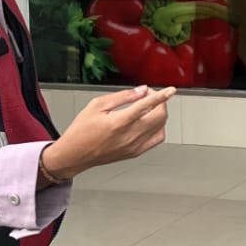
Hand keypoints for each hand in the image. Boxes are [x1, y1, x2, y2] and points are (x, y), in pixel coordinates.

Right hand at [45, 86, 174, 180]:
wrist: (75, 154)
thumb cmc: (81, 131)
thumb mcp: (97, 105)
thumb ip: (122, 96)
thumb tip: (141, 91)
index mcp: (120, 122)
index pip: (147, 106)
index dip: (162, 96)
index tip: (171, 90)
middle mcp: (130, 136)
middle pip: (159, 116)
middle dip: (159, 102)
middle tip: (149, 95)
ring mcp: (134, 146)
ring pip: (160, 128)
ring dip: (160, 114)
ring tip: (149, 107)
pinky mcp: (135, 153)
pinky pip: (156, 139)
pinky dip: (158, 128)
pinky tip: (149, 122)